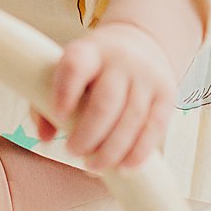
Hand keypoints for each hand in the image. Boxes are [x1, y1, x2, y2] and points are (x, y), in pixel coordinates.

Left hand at [35, 20, 176, 172]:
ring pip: (131, 119)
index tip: (59, 115)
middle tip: (74, 152)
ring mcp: (146, 77)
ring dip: (112, 150)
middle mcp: (120, 61)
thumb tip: (44, 137)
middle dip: (88, 135)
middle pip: (106, 102)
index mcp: (89, 52)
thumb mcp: (68, 72)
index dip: (66, 91)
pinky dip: (139, 152)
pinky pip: (155, 128)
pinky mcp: (166, 94)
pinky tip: (125, 167)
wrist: (139, 43)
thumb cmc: (93, 68)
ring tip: (93, 166)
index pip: (76, 66)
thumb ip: (46, 102)